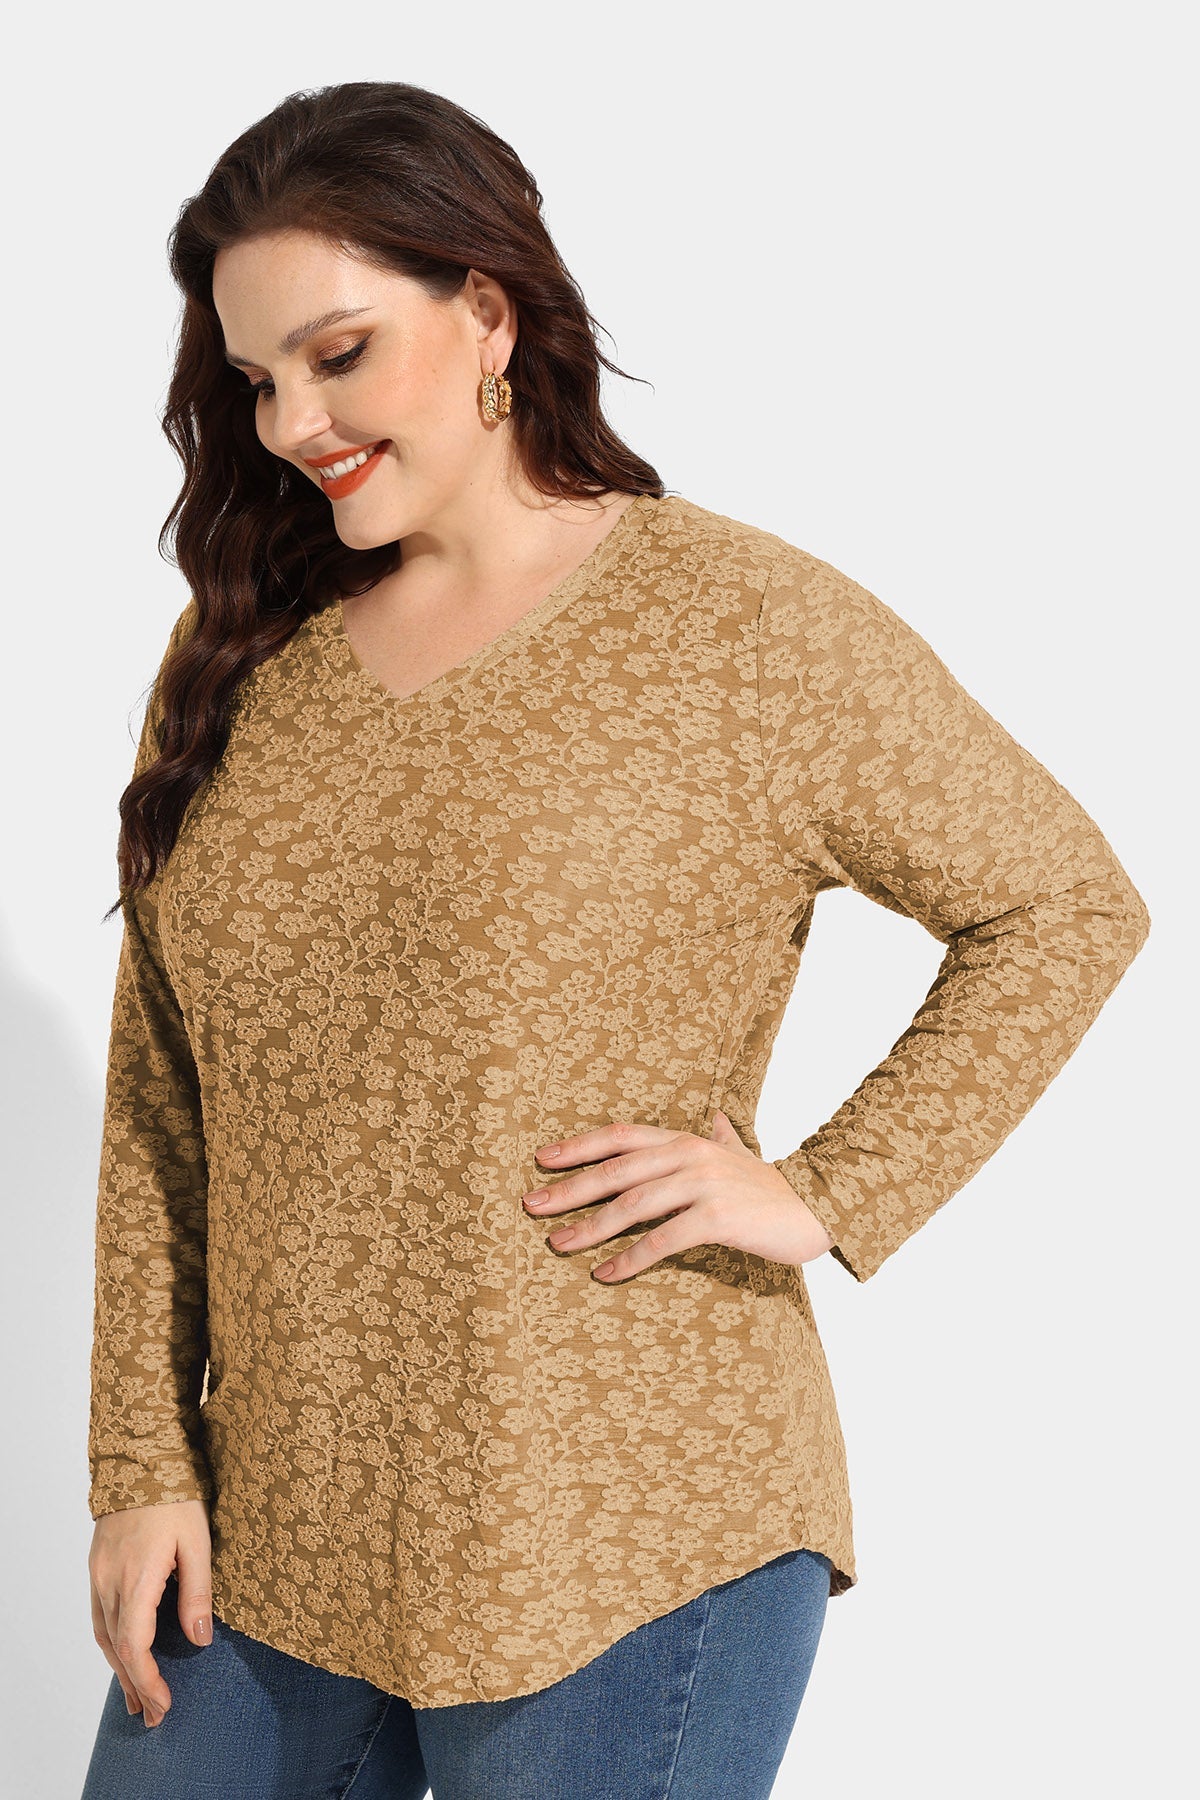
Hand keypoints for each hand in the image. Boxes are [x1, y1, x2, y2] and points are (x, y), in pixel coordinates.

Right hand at [88, 1498, 213, 1727]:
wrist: (141, 1457)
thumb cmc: (175, 1495)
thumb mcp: (198, 1542)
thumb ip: (198, 1592)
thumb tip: (200, 1639)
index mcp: (136, 1580)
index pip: (134, 1648)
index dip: (148, 1681)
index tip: (164, 1704)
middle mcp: (110, 1582)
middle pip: (116, 1649)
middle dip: (135, 1685)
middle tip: (154, 1715)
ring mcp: (99, 1574)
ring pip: (104, 1634)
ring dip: (119, 1669)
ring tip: (137, 1697)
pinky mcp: (98, 1565)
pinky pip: (99, 1614)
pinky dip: (110, 1642)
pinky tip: (121, 1653)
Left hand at [522, 1110, 835, 1281]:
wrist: (817, 1207)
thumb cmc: (770, 1187)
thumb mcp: (741, 1154)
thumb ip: (723, 1136)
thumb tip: (717, 1116)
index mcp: (687, 1140)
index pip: (621, 1136)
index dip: (579, 1147)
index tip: (541, 1160)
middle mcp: (689, 1155)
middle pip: (616, 1170)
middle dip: (569, 1189)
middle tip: (531, 1206)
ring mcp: (703, 1185)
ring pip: (632, 1205)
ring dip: (590, 1226)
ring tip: (558, 1244)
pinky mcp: (717, 1217)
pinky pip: (663, 1239)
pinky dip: (630, 1258)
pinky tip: (605, 1273)